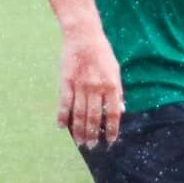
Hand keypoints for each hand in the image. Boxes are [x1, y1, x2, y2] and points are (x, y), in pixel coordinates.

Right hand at [58, 30, 122, 147]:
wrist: (83, 36)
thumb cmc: (102, 53)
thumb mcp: (115, 70)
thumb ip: (118, 91)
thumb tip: (121, 110)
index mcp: (111, 85)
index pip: (113, 113)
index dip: (111, 129)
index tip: (110, 141)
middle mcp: (96, 87)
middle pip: (94, 117)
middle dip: (93, 134)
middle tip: (92, 146)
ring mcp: (80, 85)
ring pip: (79, 114)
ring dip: (79, 130)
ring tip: (80, 143)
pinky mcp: (66, 81)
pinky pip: (64, 103)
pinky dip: (62, 116)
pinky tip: (62, 127)